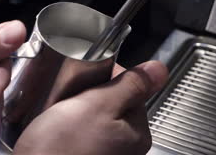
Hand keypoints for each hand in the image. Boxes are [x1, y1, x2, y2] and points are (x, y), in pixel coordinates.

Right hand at [14, 61, 168, 154]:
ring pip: (94, 117)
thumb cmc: (60, 150)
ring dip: (77, 109)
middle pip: (112, 102)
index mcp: (136, 132)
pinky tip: (58, 128)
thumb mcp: (96, 106)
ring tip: (60, 112)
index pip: (129, 87)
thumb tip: (157, 69)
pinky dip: (69, 126)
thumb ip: (129, 86)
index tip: (87, 78)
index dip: (105, 76)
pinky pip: (81, 132)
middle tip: (70, 97)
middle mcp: (126, 148)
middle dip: (90, 94)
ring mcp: (106, 154)